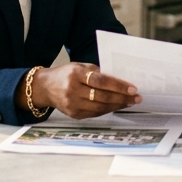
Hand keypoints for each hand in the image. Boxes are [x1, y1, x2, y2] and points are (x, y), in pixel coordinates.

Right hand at [18, 62, 140, 118]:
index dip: (118, 86)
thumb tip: (119, 81)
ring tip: (130, 102)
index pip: (100, 81)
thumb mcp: (79, 66)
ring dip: (118, 105)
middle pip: (102, 96)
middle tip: (136, 98)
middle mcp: (73, 90)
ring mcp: (73, 104)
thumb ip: (97, 72)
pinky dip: (107, 110)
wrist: (44, 87)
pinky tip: (116, 106)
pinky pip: (95, 114)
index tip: (133, 88)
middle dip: (122, 98)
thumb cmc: (65, 74)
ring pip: (100, 107)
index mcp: (75, 74)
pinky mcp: (74, 114)